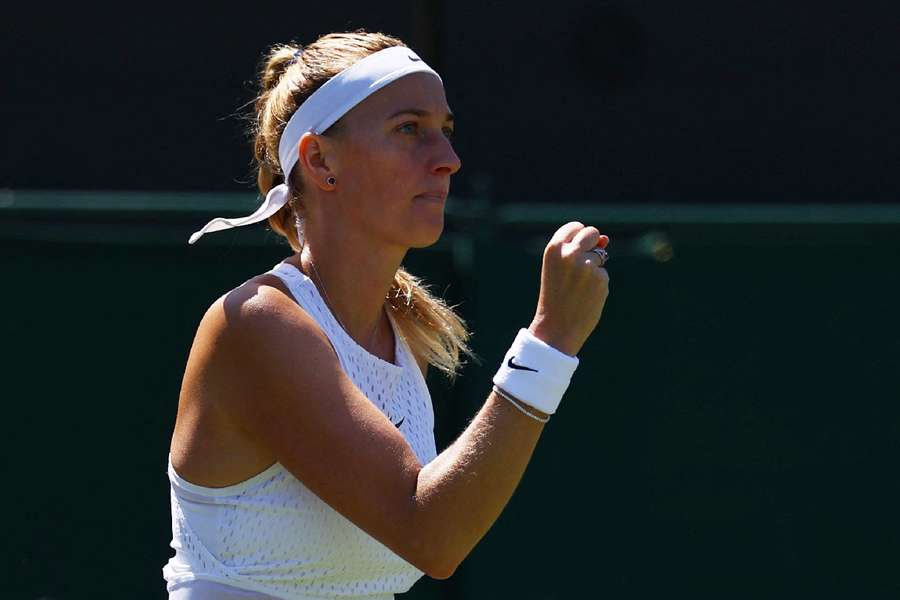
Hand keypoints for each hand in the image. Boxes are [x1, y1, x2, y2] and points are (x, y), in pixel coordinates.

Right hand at [528, 222, 609, 355]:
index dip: (578, 237)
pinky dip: (598, 284)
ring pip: (600, 256)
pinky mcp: (601, 278)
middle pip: (592, 233)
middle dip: (592, 245)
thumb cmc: (555, 296)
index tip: (574, 250)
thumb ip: (578, 250)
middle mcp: (570, 253)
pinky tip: (586, 296)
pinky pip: (604, 274)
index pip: (575, 227)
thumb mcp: (559, 269)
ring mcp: (587, 265)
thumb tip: (605, 239)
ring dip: (594, 268)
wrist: (556, 327)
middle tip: (580, 266)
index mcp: (554, 248)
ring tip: (578, 288)